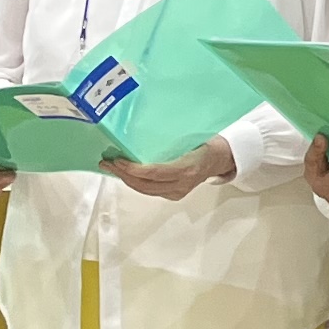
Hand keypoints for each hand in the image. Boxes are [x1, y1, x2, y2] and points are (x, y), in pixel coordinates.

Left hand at [101, 139, 236, 201]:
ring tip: (113, 169)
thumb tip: (139, 133)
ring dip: (127, 180)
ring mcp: (179, 192)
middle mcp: (182, 183)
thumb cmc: (205, 142)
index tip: (117, 160)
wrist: (221, 158)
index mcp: (187, 167)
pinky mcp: (175, 195)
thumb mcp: (191, 136)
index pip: (154, 173)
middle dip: (124, 175)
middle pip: (146, 185)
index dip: (133, 169)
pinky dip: (137, 183)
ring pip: (145, 191)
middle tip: (107, 163)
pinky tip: (127, 175)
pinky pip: (151, 191)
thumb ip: (168, 140)